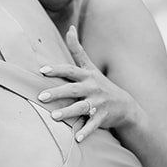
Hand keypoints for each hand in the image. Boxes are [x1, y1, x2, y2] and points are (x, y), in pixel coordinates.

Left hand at [37, 26, 141, 142]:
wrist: (126, 106)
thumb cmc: (101, 84)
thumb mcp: (91, 66)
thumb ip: (78, 49)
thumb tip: (69, 27)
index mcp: (87, 76)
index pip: (70, 70)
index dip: (57, 70)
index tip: (42, 71)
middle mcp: (92, 88)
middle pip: (72, 89)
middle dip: (56, 92)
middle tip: (40, 96)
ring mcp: (98, 103)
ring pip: (81, 108)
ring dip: (67, 112)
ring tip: (53, 117)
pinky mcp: (103, 117)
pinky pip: (93, 125)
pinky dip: (86, 131)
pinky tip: (77, 139)